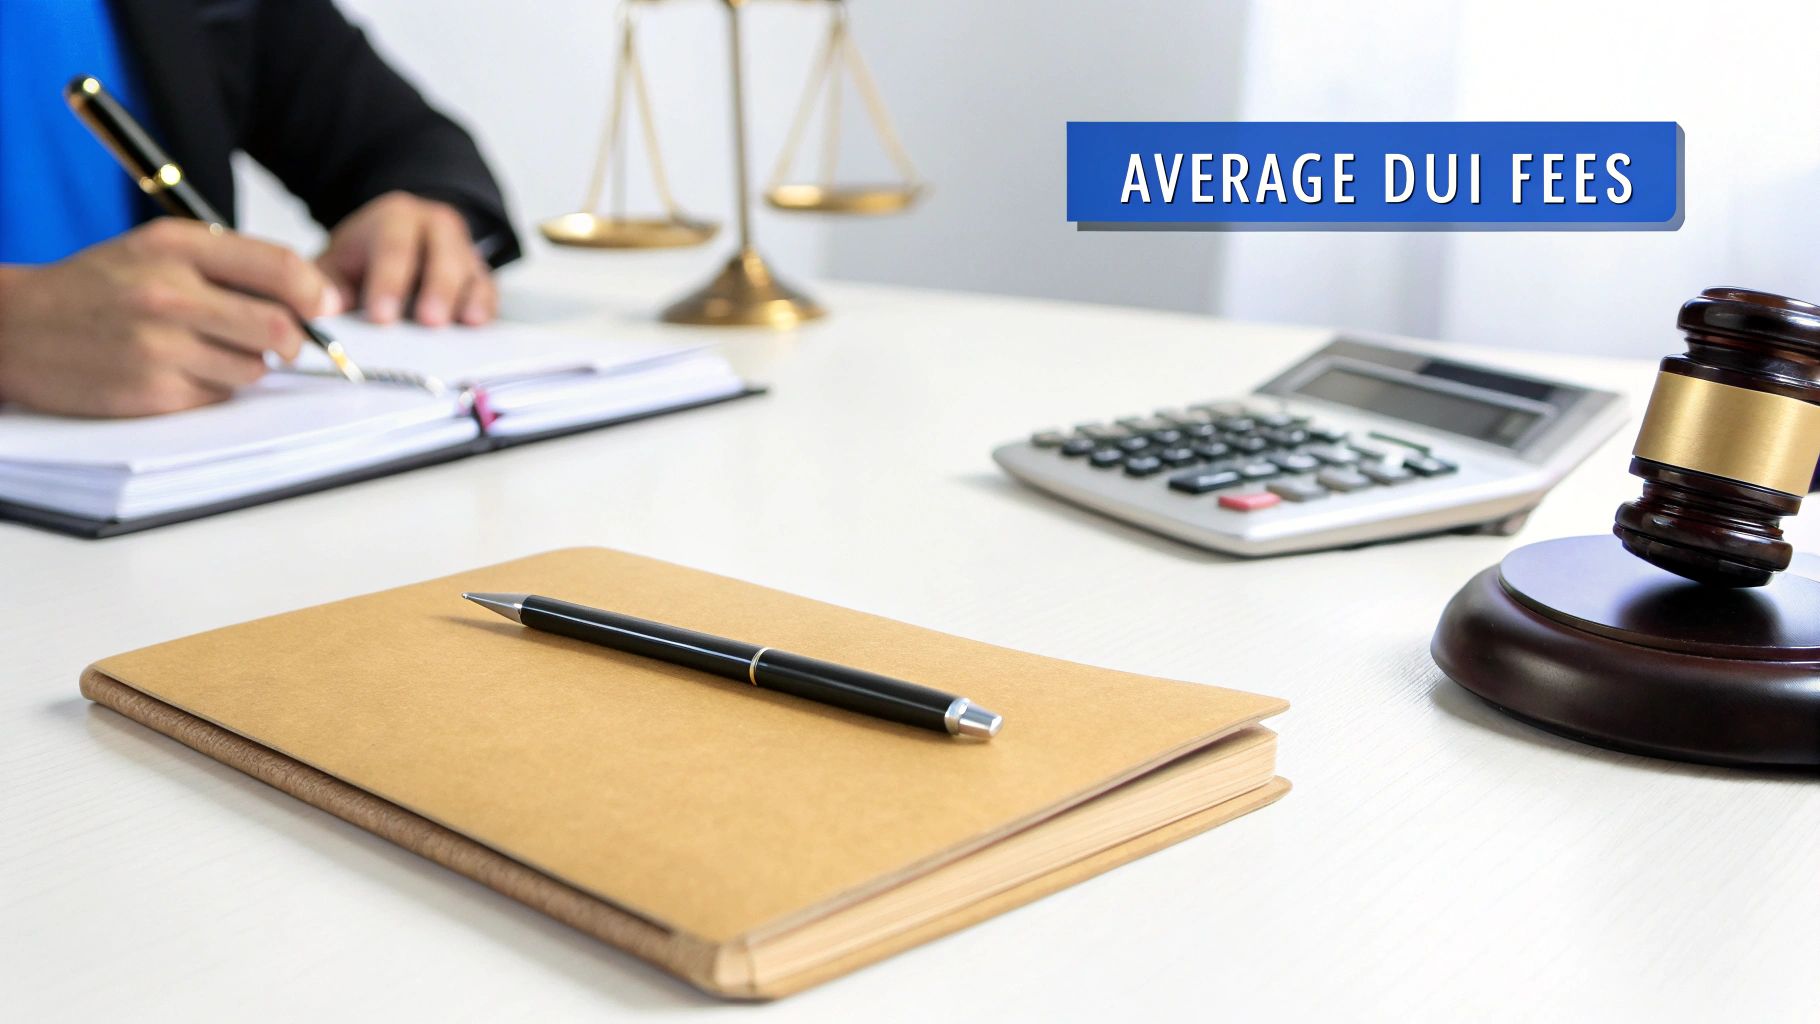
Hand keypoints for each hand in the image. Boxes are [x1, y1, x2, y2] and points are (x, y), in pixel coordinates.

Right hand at [0, 219, 336, 417]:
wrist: (16, 327)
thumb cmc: (99, 288)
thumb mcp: (157, 250)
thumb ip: (232, 263)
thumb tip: (316, 296)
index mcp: (175, 246)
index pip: (279, 266)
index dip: (315, 292)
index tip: (323, 305)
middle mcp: (169, 293)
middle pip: (279, 327)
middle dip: (289, 339)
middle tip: (277, 340)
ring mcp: (160, 346)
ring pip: (254, 368)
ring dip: (246, 365)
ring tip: (205, 349)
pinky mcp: (153, 392)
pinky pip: (219, 395)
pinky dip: (212, 387)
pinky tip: (177, 370)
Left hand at [316, 191, 497, 327]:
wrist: (399, 236)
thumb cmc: (365, 255)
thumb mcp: (337, 261)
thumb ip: (328, 284)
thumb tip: (324, 310)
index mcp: (395, 218)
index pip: (394, 247)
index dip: (388, 282)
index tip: (381, 317)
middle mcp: (435, 227)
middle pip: (442, 254)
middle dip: (437, 288)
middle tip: (430, 320)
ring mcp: (462, 249)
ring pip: (470, 270)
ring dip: (466, 298)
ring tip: (464, 322)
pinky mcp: (480, 274)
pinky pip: (488, 288)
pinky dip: (485, 306)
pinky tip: (477, 322)